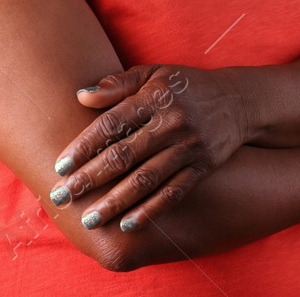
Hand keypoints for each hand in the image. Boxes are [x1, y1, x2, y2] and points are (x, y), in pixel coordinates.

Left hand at [46, 64, 248, 233]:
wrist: (239, 101)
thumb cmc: (185, 86)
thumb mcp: (153, 74)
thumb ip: (117, 84)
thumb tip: (81, 96)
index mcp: (154, 97)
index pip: (112, 123)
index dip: (84, 146)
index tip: (60, 166)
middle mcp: (171, 123)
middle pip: (124, 155)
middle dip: (90, 179)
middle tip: (61, 197)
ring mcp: (188, 148)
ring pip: (146, 180)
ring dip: (115, 202)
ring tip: (89, 220)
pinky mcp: (202, 168)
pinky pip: (173, 193)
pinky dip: (150, 211)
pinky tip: (127, 225)